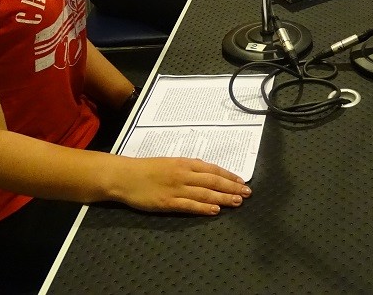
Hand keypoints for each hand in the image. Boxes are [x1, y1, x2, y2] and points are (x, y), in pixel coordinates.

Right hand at [117, 156, 250, 214]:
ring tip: (237, 202)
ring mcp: (177, 189)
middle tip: (247, 193)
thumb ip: (189, 167)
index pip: (213, 169)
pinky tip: (215, 210)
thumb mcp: (171, 162)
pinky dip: (204, 207)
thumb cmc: (147, 169)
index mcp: (185, 163)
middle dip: (232, 187)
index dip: (229, 175)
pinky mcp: (168, 202)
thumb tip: (207, 171)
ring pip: (205, 193)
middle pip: (214, 181)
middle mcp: (184, 174)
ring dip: (223, 198)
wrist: (125, 176)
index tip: (242, 181)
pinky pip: (190, 205)